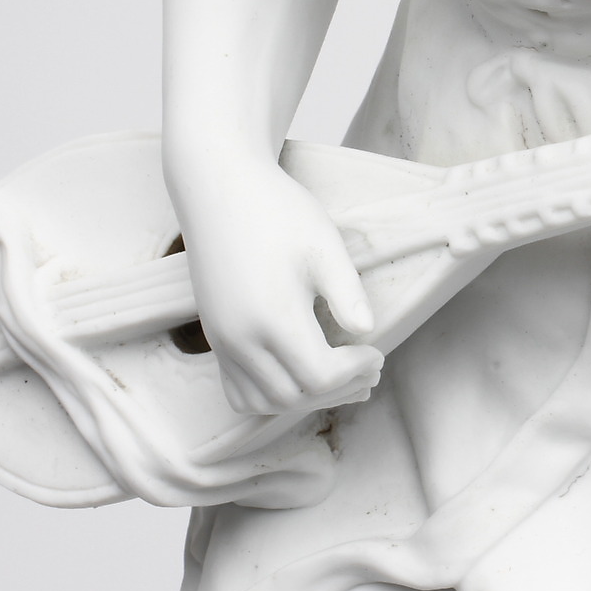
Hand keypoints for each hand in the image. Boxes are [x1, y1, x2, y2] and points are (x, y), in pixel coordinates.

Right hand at [171, 158, 384, 415]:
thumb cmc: (278, 211)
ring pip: (264, 402)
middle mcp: (239, 339)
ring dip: (306, 399)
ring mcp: (221, 341)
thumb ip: (347, 293)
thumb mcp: (324, 245)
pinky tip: (301, 375)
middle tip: (370, 371)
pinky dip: (272, 396)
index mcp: (272, 317)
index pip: (319, 375)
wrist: (220, 188)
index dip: (355, 372)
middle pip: (294, 396)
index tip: (377, 352)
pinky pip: (238, 390)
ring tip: (342, 380)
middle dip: (338, 390)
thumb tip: (367, 331)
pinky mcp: (214, 336)